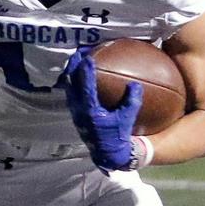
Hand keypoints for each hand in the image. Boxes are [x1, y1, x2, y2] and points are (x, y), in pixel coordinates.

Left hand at [64, 50, 141, 172]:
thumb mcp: (127, 119)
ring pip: (69, 88)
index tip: (87, 57)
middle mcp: (78, 111)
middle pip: (71, 84)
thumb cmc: (118, 136)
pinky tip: (80, 76)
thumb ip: (132, 102)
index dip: (85, 71)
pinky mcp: (75, 114)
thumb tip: (135, 85)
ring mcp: (74, 112)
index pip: (85, 87)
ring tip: (77, 60)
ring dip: (72, 73)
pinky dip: (74, 82)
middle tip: (79, 52)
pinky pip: (72, 94)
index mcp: (90, 111)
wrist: (106, 153)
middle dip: (73, 67)